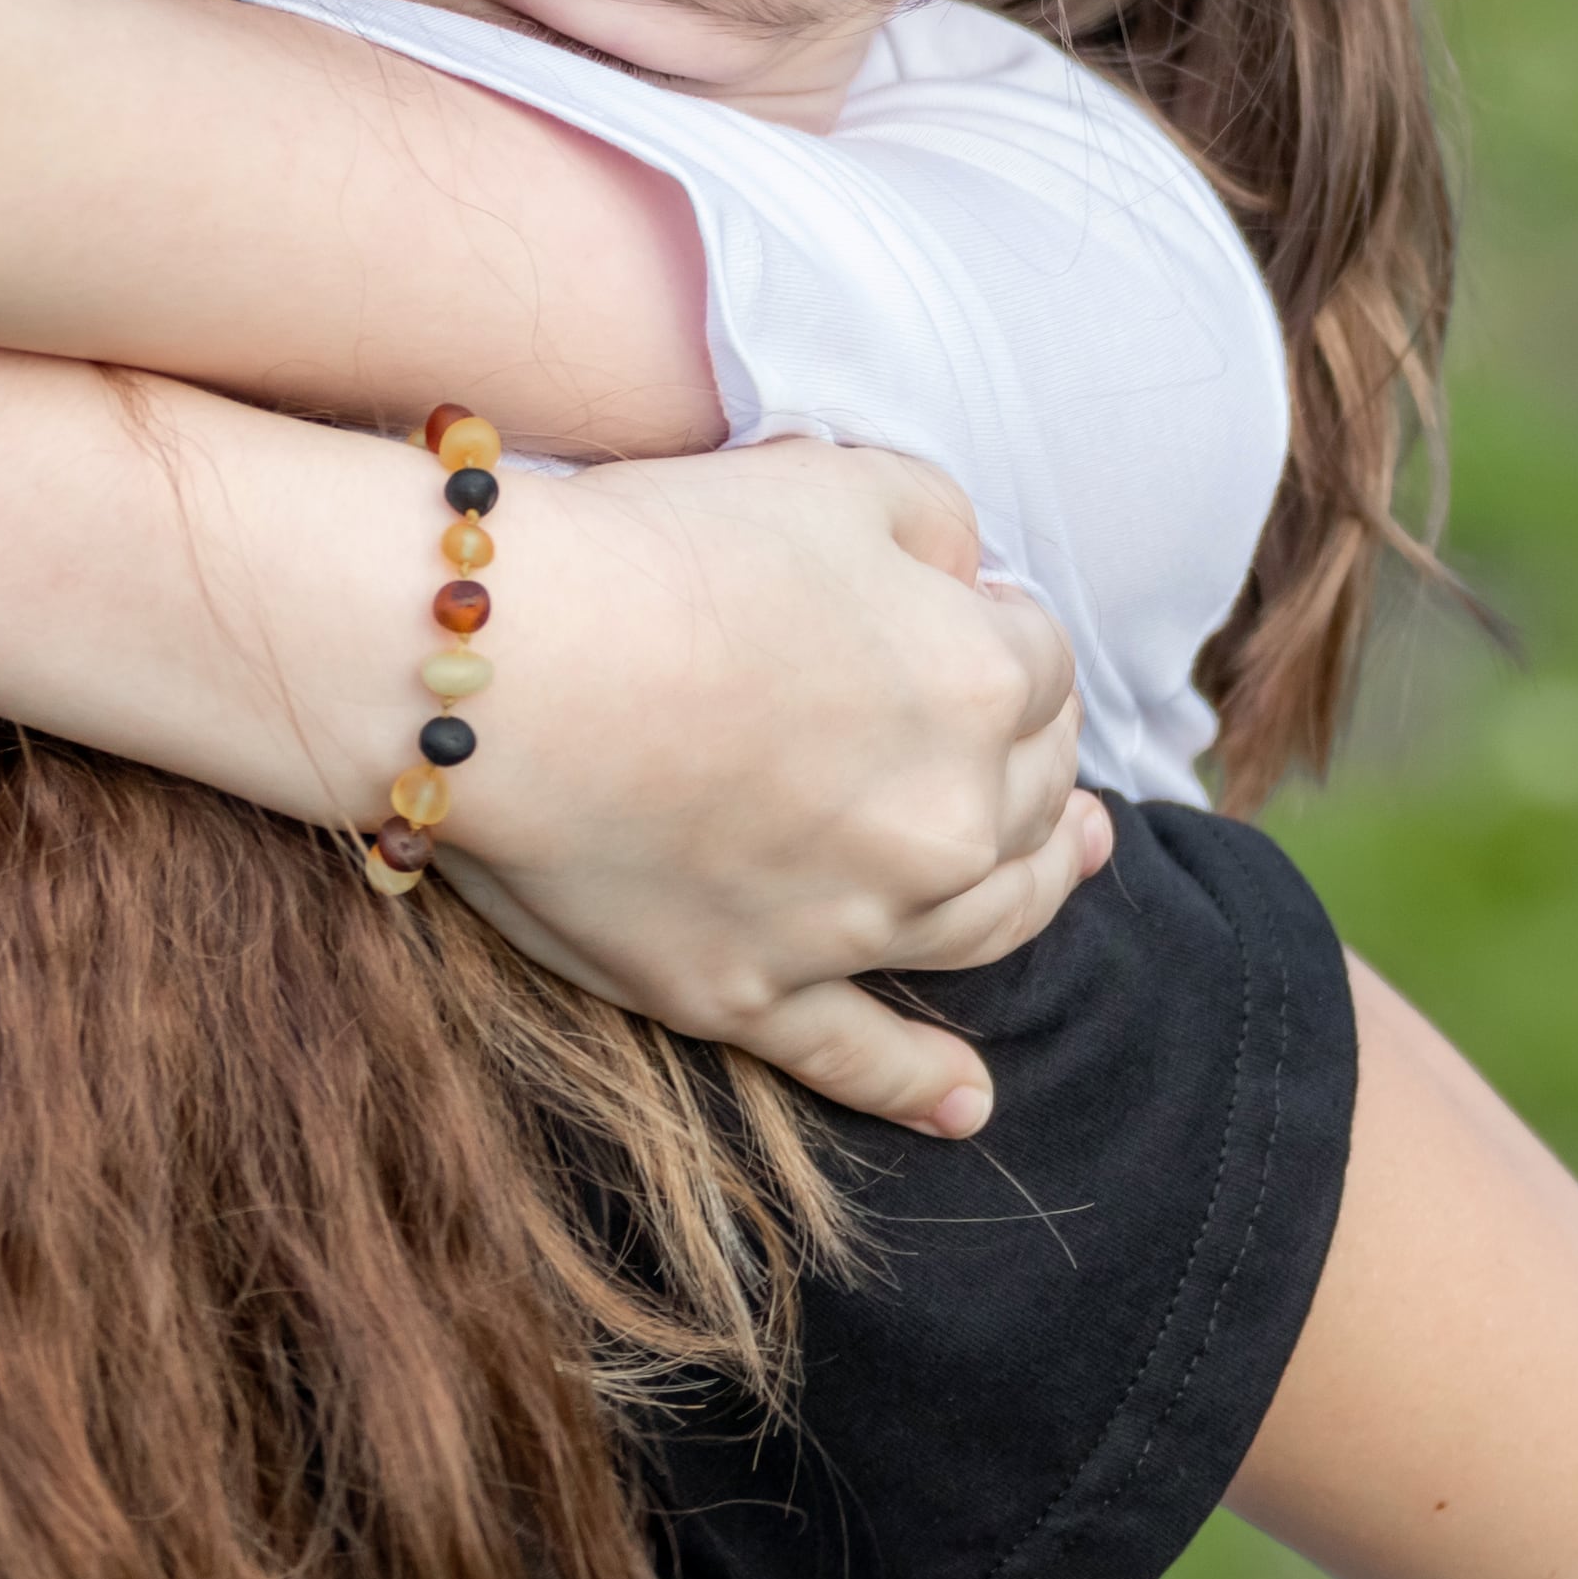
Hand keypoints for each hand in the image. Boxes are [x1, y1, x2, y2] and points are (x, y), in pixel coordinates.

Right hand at [421, 437, 1113, 1139]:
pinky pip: (858, 1055)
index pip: (1040, 661)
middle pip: (1033, 792)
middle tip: (1025, 730)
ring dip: (1039, 889)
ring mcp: (854, 923)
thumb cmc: (656, 552)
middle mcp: (944, 821)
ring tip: (1073, 868)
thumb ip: (932, 518)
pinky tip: (967, 1102)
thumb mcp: (825, 476)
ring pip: (989, 919)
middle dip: (1037, 751)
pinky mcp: (753, 992)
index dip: (1006, 627)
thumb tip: (966, 577)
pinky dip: (918, 1082)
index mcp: (974, 685)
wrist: (504, 671)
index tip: (970, 612)